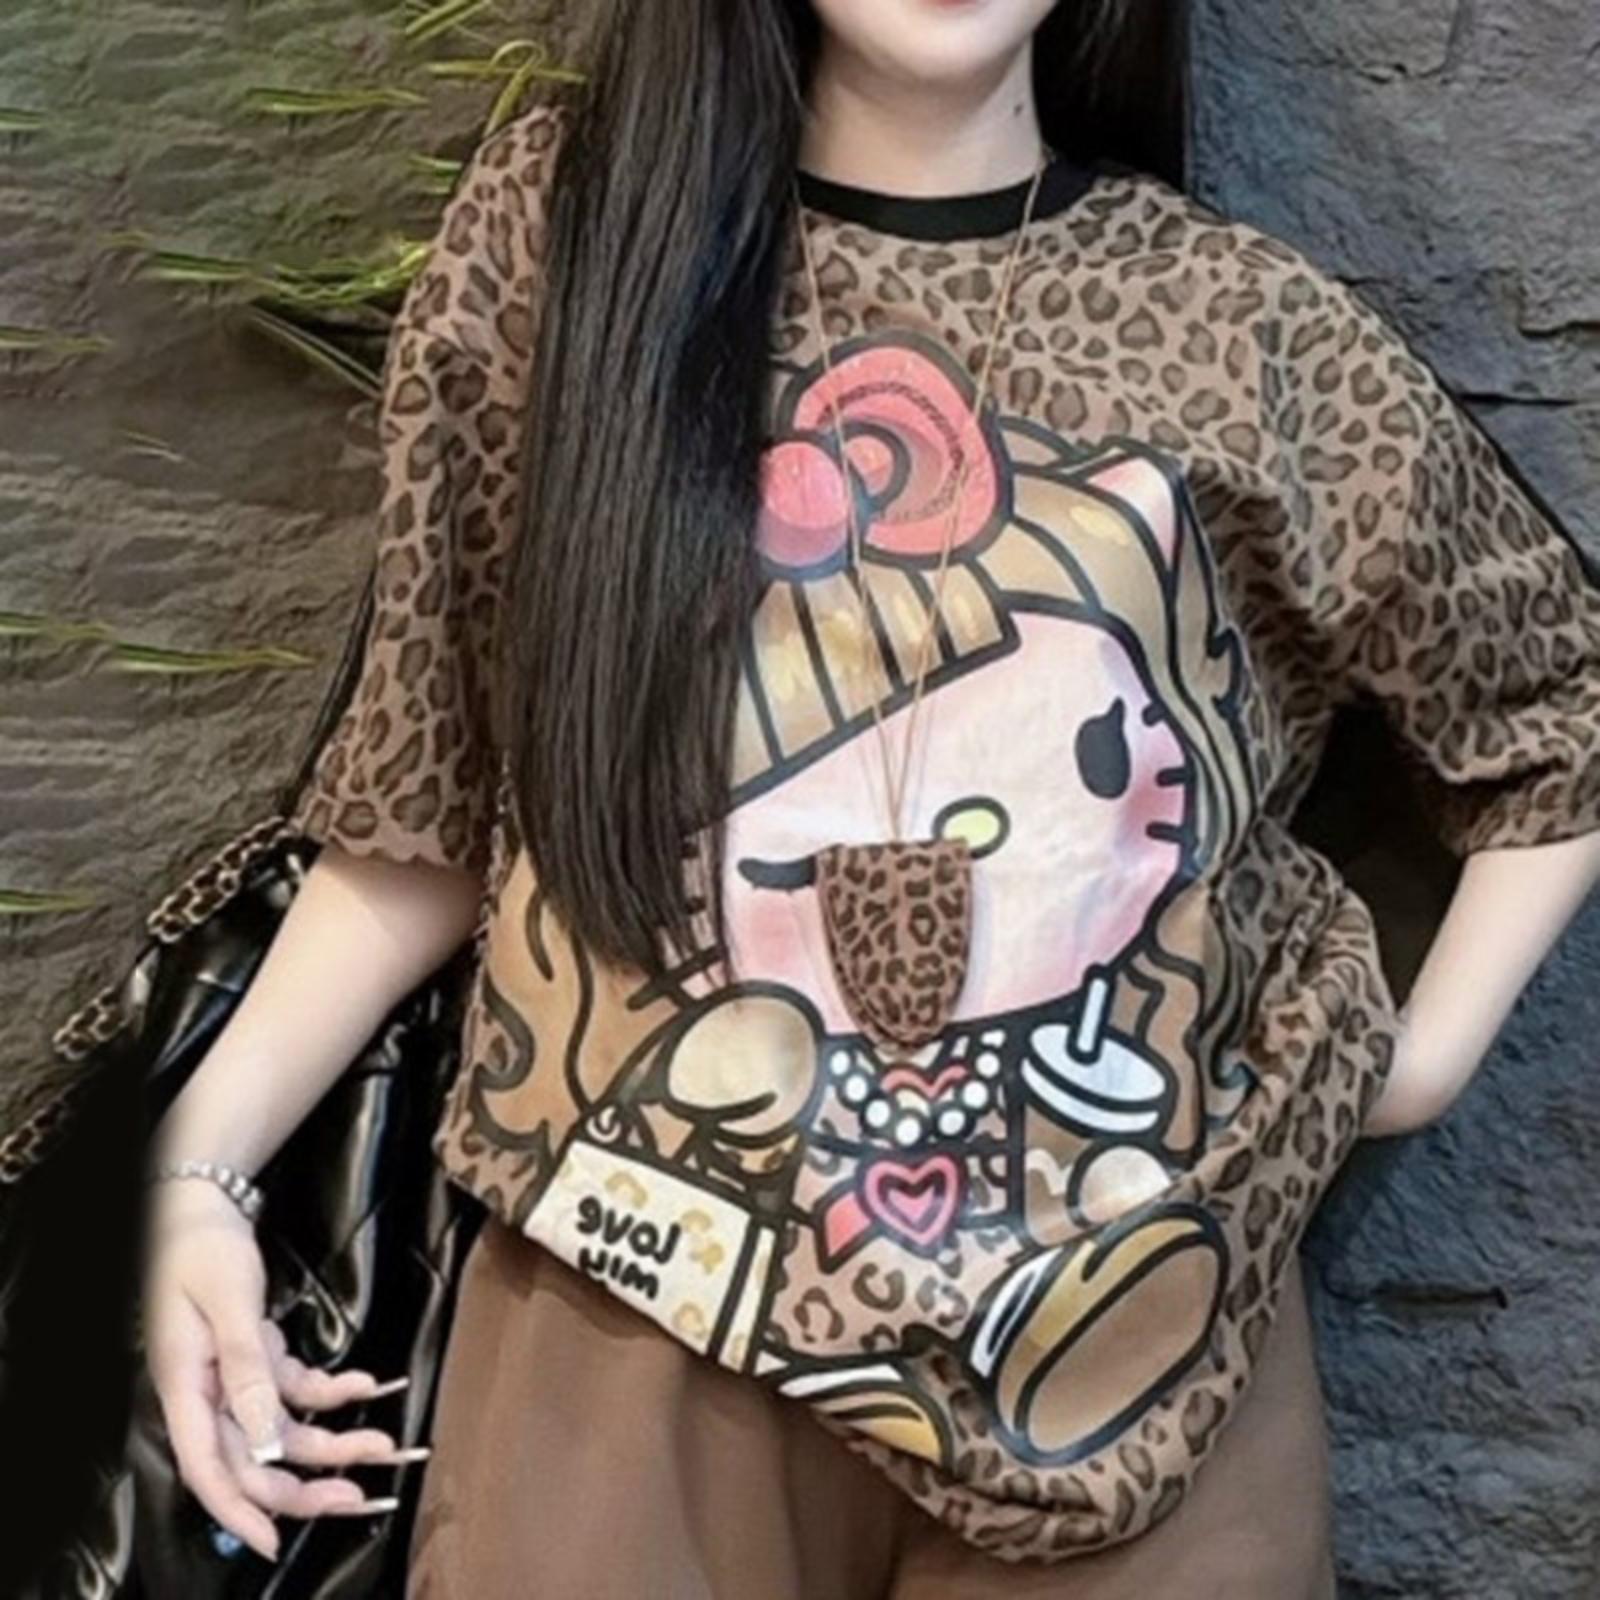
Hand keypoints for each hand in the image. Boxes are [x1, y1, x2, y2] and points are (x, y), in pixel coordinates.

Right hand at [140, 1178, 428, 1562]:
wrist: (201, 1206)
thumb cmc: (201, 1249)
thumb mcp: (228, 1304)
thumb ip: (247, 1369)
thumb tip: (266, 1435)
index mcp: (186, 1389)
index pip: (208, 1469)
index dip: (238, 1511)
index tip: (271, 1543)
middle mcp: (208, 1394)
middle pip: (254, 1459)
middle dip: (304, 1485)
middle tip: (359, 1495)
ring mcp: (233, 1378)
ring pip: (283, 1431)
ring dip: (331, 1441)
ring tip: (382, 1445)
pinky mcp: (256, 1356)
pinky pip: (297, 1389)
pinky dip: (332, 1391)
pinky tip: (368, 1384)